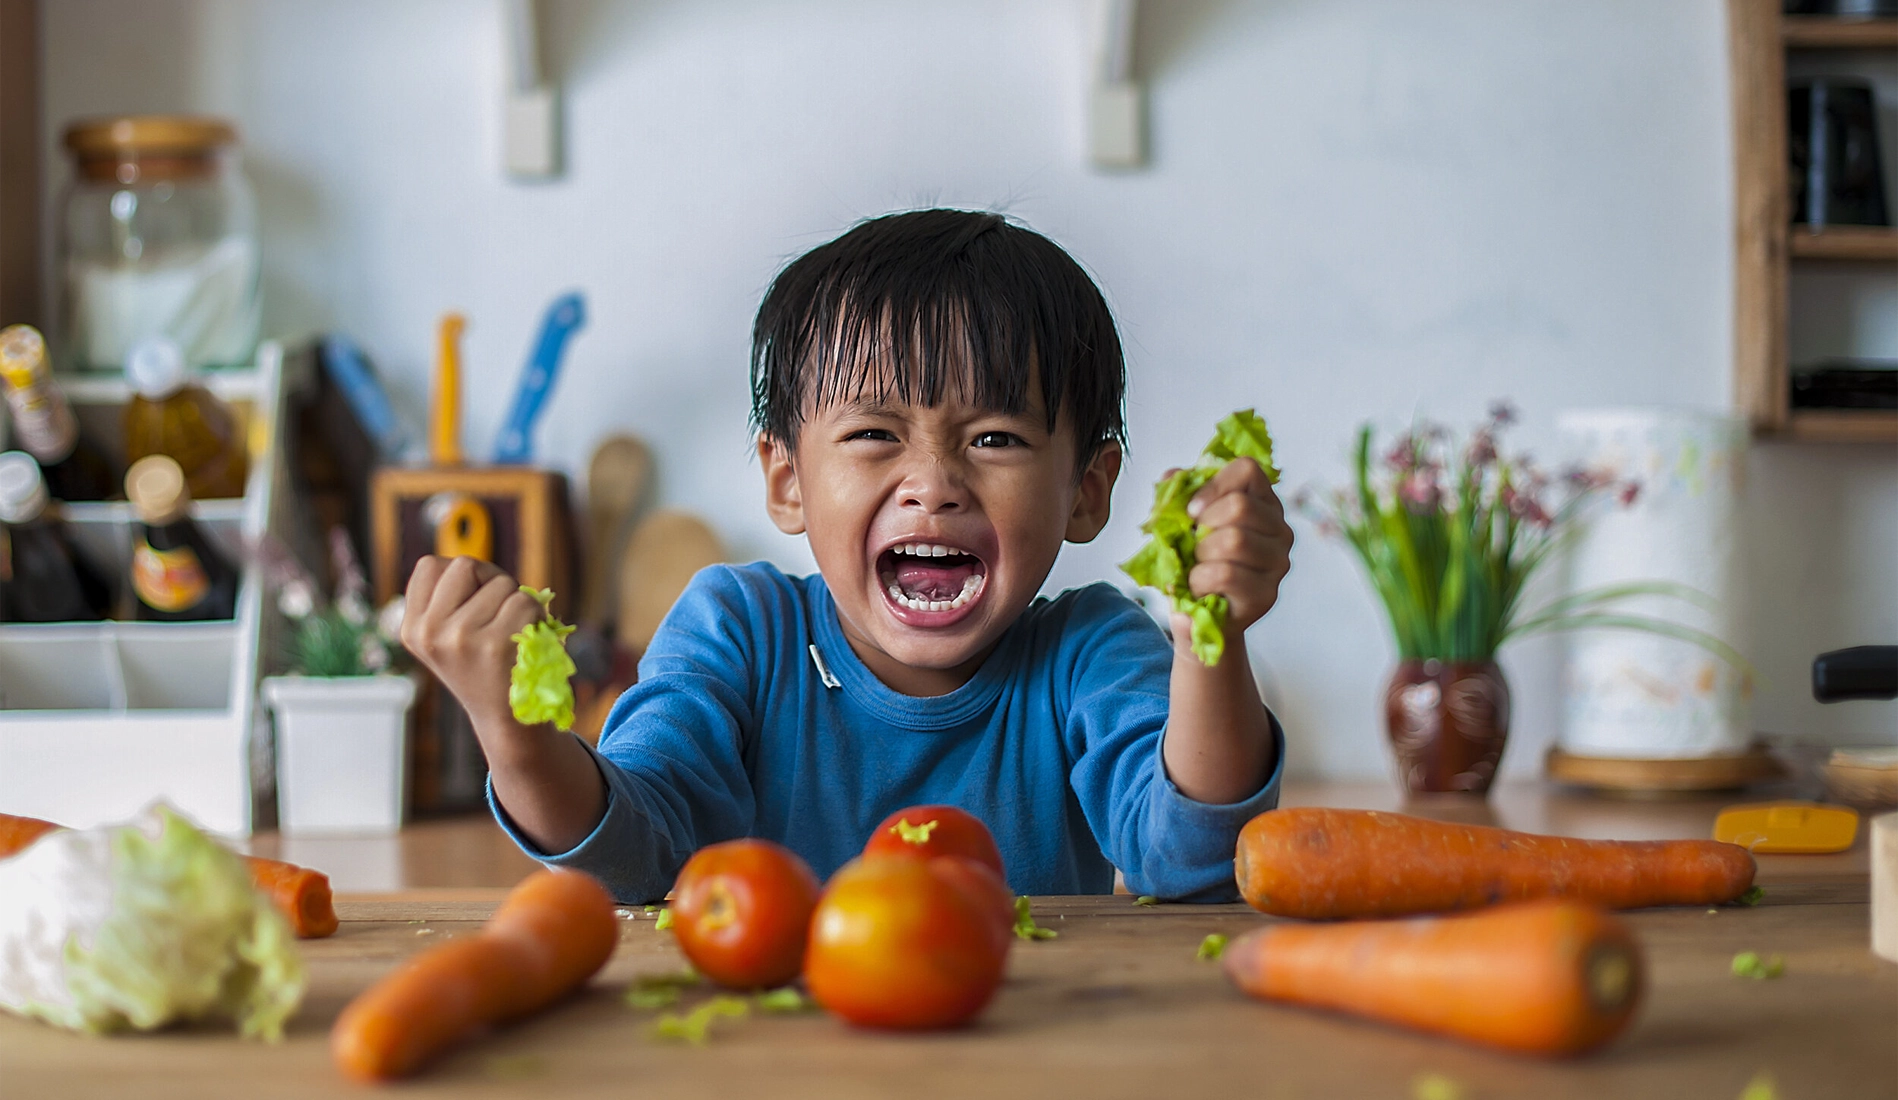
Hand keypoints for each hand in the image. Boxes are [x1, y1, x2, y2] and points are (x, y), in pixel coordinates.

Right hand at [400, 555, 547, 733]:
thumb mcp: (447, 636)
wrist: (505, 718)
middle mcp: (429, 632)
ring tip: (512, 631)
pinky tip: (527, 638)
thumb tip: (474, 568)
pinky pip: (525, 602)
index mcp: (412, 628)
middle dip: (490, 580)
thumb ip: (450, 599)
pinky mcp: (494, 645)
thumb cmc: (484, 665)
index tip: (473, 601)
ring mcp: (460, 638)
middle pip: (464, 564)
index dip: (461, 576)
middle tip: (499, 611)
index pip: (430, 566)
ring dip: (517, 600)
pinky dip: (536, 614)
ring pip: (501, 583)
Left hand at [1179, 457, 1291, 635]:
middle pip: (1239, 506)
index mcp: (1263, 503)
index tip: (1192, 510)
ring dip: (1201, 555)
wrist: (1197, 617)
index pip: (1248, 470)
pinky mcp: (1266, 594)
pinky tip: (1199, 587)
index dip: (1214, 484)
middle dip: (1204, 527)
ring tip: (1198, 567)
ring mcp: (1278, 563)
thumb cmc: (1195, 564)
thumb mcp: (1182, 524)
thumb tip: (1171, 476)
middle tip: (1195, 546)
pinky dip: (1199, 580)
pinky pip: (1225, 574)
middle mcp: (1280, 530)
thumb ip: (1177, 496)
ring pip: (1234, 540)